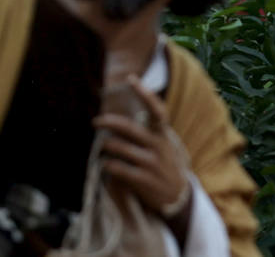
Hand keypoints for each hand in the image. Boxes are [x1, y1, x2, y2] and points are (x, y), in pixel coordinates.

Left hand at [95, 75, 189, 220]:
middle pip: (130, 129)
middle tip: (95, 121)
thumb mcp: (162, 143)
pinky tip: (105, 164)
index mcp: (162, 134)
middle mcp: (158, 146)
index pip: (157, 110)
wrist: (179, 197)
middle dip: (109, 122)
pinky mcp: (145, 180)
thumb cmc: (163, 163)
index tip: (131, 78)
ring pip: (121, 148)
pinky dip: (109, 165)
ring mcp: (152, 163)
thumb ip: (146, 129)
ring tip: (102, 146)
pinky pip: (120, 169)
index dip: (145, 93)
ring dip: (107, 146)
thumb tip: (120, 112)